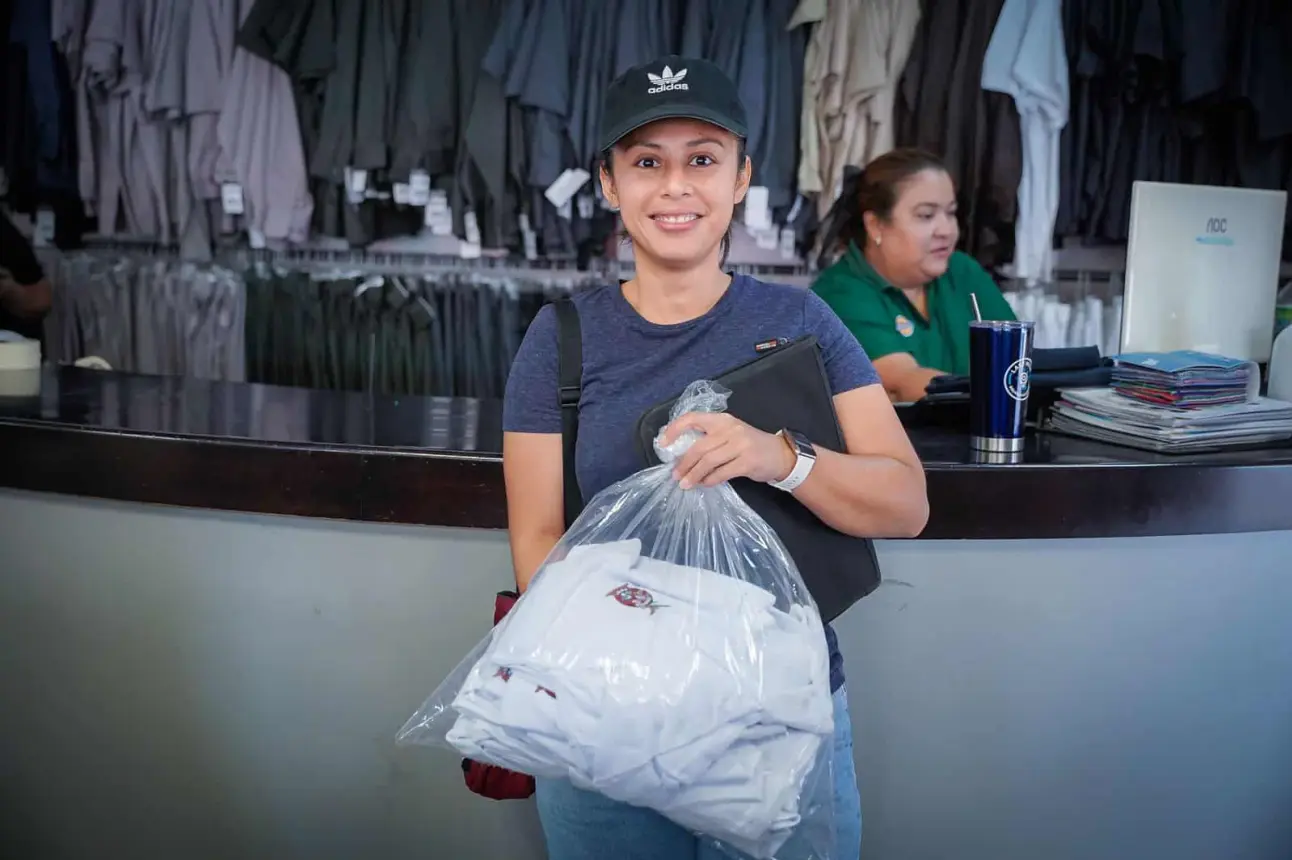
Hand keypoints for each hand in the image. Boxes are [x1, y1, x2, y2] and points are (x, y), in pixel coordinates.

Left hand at [661, 412, 794, 489]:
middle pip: (699, 447)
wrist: (780, 455)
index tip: (663, 444)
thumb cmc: (750, 445)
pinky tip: (704, 484)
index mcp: (722, 420)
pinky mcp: (747, 462)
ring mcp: (740, 445)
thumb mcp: (730, 434)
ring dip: (694, 475)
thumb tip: (682, 455)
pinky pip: (722, 473)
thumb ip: (710, 439)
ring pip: (708, 461)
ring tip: (685, 484)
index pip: (693, 418)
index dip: (675, 429)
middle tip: (675, 475)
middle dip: (684, 463)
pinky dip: (710, 480)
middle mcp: (730, 429)